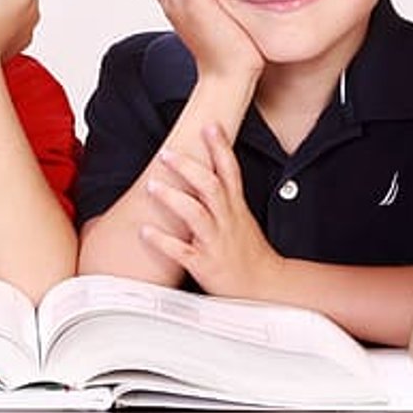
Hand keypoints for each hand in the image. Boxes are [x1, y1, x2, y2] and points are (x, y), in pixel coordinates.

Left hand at [138, 123, 283, 299]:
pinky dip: (163, 241)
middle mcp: (227, 220)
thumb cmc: (249, 252)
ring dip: (173, 198)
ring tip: (152, 186)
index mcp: (236, 208)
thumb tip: (206, 173)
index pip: (230, 170)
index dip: (220, 147)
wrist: (266, 287)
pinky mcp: (206, 264)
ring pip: (196, 214)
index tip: (209, 126)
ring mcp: (216, 242)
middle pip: (210, 186)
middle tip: (166, 153)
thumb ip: (224, 196)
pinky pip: (182, 251)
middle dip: (189, 167)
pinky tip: (146, 231)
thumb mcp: (241, 218)